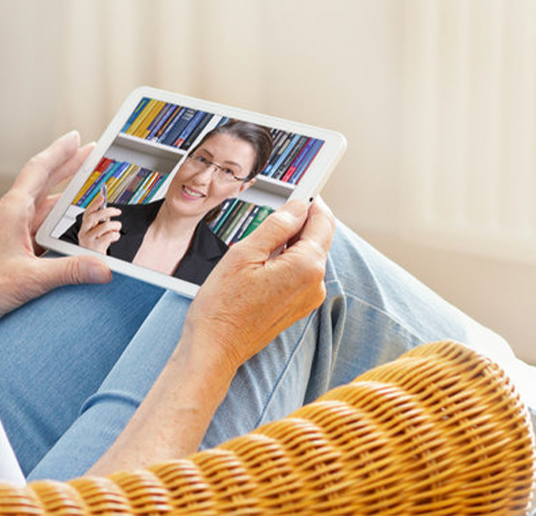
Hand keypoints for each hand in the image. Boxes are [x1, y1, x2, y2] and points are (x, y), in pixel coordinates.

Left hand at [0, 132, 111, 333]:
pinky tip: (75, 230)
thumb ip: (68, 271)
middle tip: (93, 154)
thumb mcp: (29, 278)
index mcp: (12, 211)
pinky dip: (61, 226)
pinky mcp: (12, 250)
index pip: (39, 170)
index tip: (77, 137)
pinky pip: (43, 231)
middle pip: (46, 184)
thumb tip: (103, 268)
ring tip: (91, 190)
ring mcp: (11, 233)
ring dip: (68, 199)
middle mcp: (11, 217)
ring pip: (46, 209)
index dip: (60, 152)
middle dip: (70, 167)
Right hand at [76, 192, 121, 252]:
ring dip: (115, 225)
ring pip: (104, 226)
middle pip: (94, 217)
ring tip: (118, 228)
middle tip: (118, 211)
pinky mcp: (96, 247)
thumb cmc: (97, 248)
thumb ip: (102, 223)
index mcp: (84, 229)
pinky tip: (115, 237)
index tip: (102, 197)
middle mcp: (84, 233)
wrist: (95, 264)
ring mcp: (89, 241)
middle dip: (108, 211)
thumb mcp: (97, 234)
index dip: (94, 204)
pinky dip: (116, 235)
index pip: (87, 213)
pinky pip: (109, 236)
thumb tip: (109, 212)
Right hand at [181, 198, 334, 377]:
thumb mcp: (245, 253)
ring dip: (289, 243)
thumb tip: (297, 207)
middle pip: (318, 238)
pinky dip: (285, 261)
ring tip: (256, 246)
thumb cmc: (223, 305)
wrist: (215, 346)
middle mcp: (315, 283)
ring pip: (307, 255)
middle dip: (299, 222)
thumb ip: (277, 225)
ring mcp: (309, 298)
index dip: (311, 201)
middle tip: (271, 214)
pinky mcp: (298, 307)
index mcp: (307, 266)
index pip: (322, 220)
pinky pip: (300, 273)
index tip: (300, 190)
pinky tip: (260, 265)